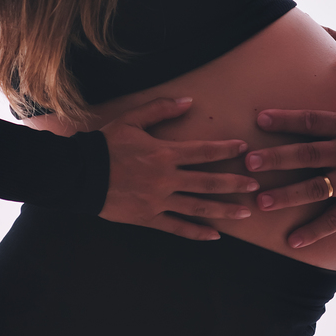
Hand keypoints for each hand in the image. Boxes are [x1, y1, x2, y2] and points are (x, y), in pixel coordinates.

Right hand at [99, 96, 260, 240]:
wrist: (79, 174)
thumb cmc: (106, 144)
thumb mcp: (132, 120)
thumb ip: (161, 109)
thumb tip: (188, 100)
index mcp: (164, 153)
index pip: (203, 151)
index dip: (226, 150)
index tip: (244, 150)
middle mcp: (166, 178)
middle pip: (208, 182)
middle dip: (234, 183)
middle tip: (256, 186)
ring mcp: (158, 200)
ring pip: (197, 207)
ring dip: (223, 209)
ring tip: (245, 213)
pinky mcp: (148, 217)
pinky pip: (176, 227)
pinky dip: (196, 232)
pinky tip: (214, 235)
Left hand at [245, 46, 335, 247]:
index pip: (311, 120)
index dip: (285, 119)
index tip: (259, 119)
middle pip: (306, 155)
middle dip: (276, 159)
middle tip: (249, 163)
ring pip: (315, 188)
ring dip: (287, 195)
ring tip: (261, 202)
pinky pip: (335, 219)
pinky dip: (314, 231)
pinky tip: (292, 241)